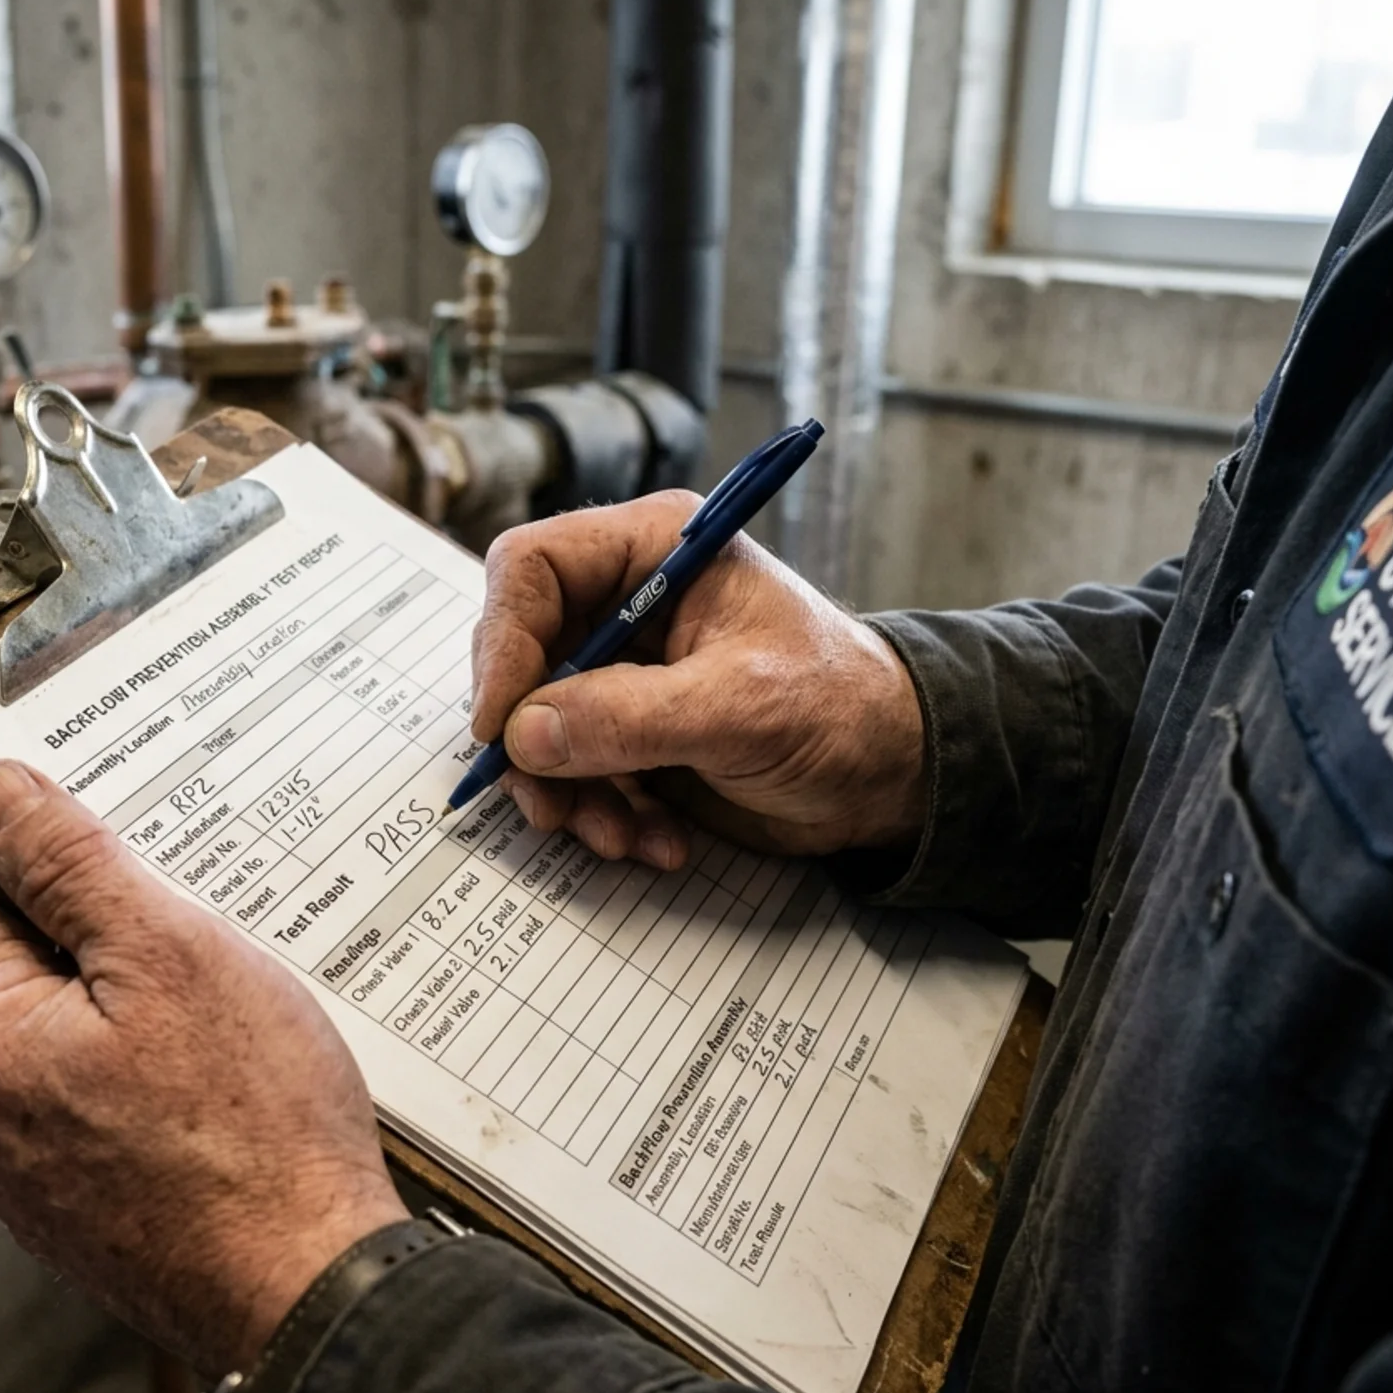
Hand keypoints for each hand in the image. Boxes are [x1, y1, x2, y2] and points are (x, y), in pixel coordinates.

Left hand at [0, 760, 406, 1372]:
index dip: (58, 861)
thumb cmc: (254, 1130)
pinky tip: (227, 1089)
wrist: (311, 1289)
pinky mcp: (86, 1216)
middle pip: (31, 973)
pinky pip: (107, 1111)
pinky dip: (158, 1086)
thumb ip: (69, 864)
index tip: (132, 858)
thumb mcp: (168, 952)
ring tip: (231, 1027)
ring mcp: (33, 1180)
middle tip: (206, 944)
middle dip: (114, 943)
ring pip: (76, 1045)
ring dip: (140, 1017)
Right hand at [472, 491, 927, 865]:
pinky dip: (601, 815)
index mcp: (654, 550)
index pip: (533, 568)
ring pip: (538, 727)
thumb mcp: (738, 709)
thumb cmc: (841, 710)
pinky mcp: (628, 732)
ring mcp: (623, 670)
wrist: (893, 777)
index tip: (500, 726)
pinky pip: (574, 772)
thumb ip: (628, 717)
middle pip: (521, 654)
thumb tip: (524, 735)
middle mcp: (625, 601)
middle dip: (532, 741)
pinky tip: (653, 842)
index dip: (503, 642)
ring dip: (566, 794)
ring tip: (618, 837)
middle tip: (551, 804)